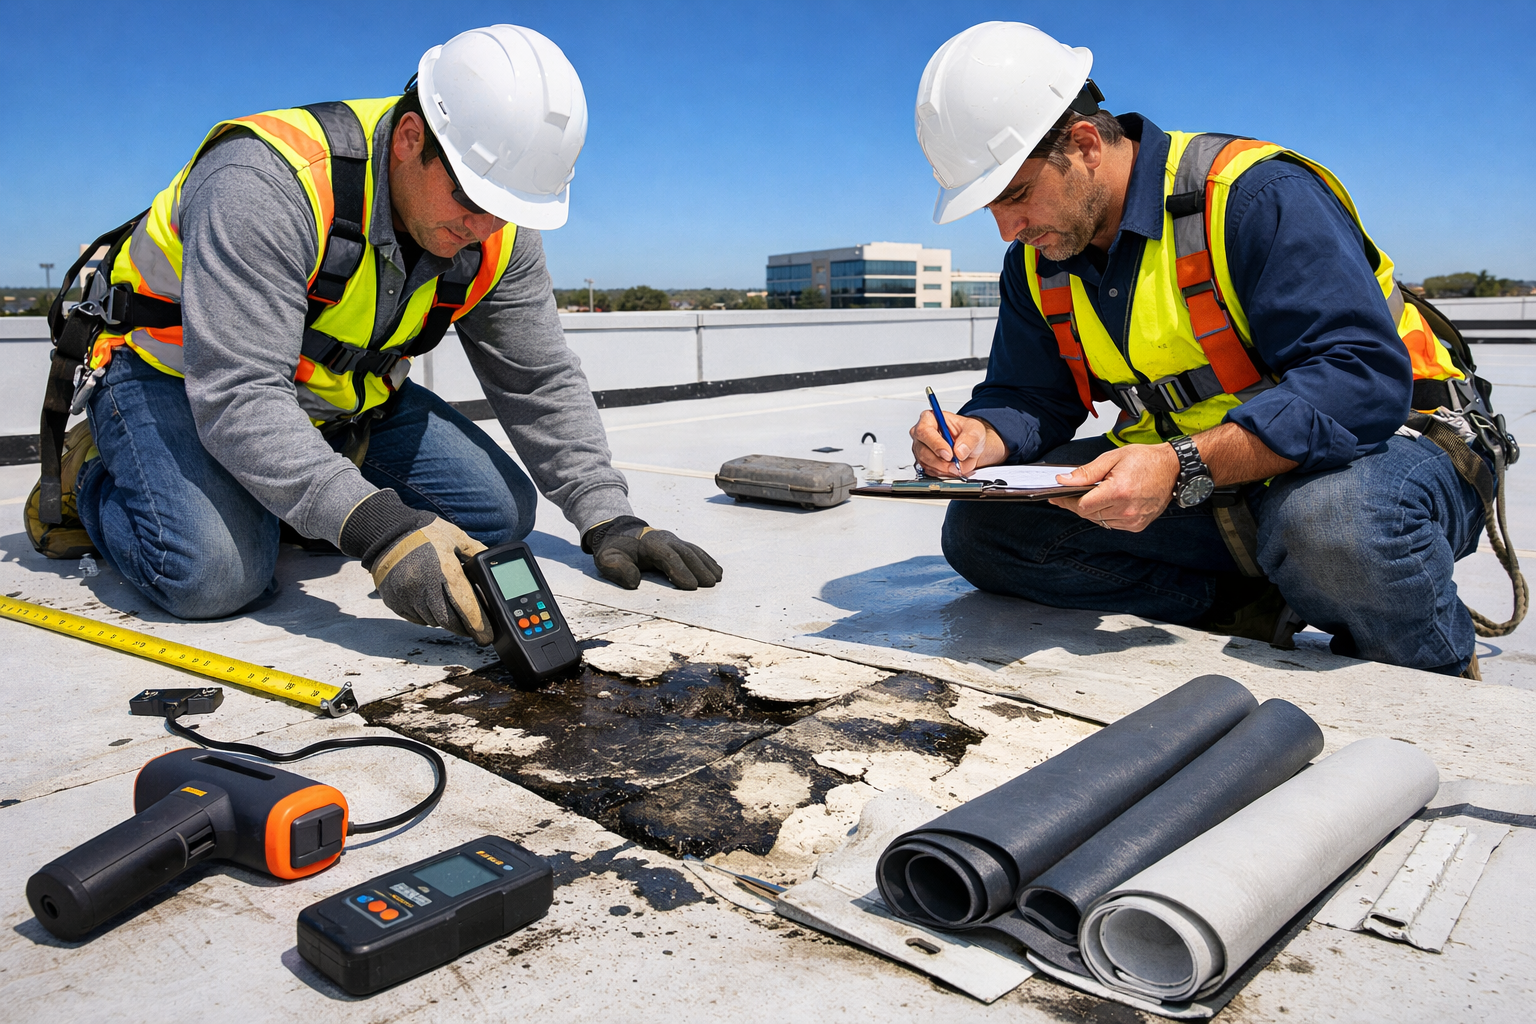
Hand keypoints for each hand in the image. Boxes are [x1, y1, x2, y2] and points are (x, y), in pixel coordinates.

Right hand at [338, 490, 491, 642]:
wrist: (388, 533)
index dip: (478, 623)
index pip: (464, 604)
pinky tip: (435, 607)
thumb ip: (476, 552)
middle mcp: (424, 585)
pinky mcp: (396, 602)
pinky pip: (418, 619)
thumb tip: (493, 565)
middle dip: (464, 628)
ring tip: (456, 616)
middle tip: (475, 630)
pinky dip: (429, 617)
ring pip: (434, 621)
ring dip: (447, 622)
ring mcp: (407, 596)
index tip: (486, 635)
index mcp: (444, 569)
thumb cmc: (424, 533)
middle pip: (449, 620)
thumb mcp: (456, 537)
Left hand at [584, 516, 722, 590]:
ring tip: (717, 578)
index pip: (668, 556)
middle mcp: (664, 539)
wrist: (618, 531)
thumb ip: (617, 569)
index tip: (691, 586)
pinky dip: (706, 559)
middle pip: (685, 553)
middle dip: (699, 569)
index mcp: (648, 543)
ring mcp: (673, 539)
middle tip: (709, 585)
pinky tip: (715, 569)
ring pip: (693, 550)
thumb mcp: (607, 559)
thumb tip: (634, 582)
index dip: (680, 570)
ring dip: (706, 564)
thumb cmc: (614, 549)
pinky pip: (694, 550)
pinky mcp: (677, 543)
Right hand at [909, 409, 1004, 476]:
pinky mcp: (923, 462)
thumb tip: (959, 451)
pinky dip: (942, 473)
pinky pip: (929, 471)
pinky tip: (952, 468)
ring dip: (943, 468)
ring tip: (957, 466)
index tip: (949, 454)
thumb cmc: (968, 433)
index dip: (936, 444)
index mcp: (929, 418)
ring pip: (925, 463)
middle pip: (923, 450)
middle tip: (955, 464)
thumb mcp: (975, 430)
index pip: (925, 431)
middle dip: (940, 461)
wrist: (971, 447)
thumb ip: (969, 439)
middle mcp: (921, 433)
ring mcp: (920, 449)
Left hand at [1048, 442, 1179, 531]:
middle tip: (1071, 494)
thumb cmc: (1145, 460)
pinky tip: (1110, 502)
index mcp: (1118, 491)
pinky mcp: (1137, 525)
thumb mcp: (1112, 458)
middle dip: (1078, 504)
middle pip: (1089, 515)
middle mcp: (1126, 509)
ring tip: (1096, 495)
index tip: (1057, 498)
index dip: (1067, 502)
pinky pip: (1112, 524)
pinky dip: (1106, 515)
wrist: (1173, 468)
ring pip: (1099, 521)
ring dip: (1093, 510)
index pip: (1082, 506)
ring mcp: (1133, 520)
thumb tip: (1064, 481)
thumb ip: (1086, 472)